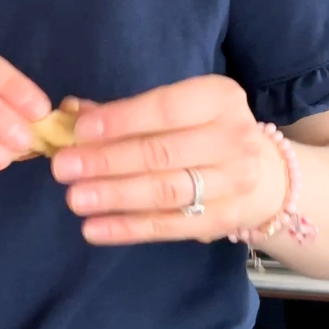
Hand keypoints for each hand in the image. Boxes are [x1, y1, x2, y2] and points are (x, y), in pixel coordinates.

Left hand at [50, 75, 284, 244]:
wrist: (264, 174)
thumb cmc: (202, 131)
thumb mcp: (175, 110)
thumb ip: (122, 112)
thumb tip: (68, 114)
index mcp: (218, 98)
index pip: (165, 109)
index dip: (121, 121)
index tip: (80, 132)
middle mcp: (233, 138)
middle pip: (162, 153)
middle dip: (108, 161)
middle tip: (64, 169)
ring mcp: (233, 182)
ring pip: (166, 191)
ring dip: (116, 196)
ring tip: (75, 199)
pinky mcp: (223, 219)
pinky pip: (169, 225)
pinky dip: (129, 229)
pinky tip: (94, 230)